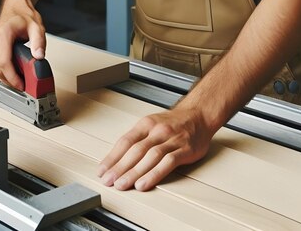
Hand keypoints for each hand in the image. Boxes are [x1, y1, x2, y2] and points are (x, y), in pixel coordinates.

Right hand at [0, 0, 45, 89]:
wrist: (14, 7)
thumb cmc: (23, 15)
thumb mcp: (37, 27)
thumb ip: (39, 42)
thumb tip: (38, 56)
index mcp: (3, 34)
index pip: (4, 62)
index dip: (13, 77)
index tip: (22, 85)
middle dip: (12, 79)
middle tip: (27, 82)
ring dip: (8, 76)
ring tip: (22, 75)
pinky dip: (5, 70)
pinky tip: (15, 69)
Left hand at [97, 105, 214, 190]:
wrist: (198, 116)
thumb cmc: (173, 123)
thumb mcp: (152, 124)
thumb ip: (137, 139)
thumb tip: (117, 158)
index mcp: (146, 124)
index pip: (125, 141)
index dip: (112, 157)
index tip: (102, 170)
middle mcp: (157, 130)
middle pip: (135, 150)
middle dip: (120, 167)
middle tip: (109, 181)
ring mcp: (171, 140)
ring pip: (149, 157)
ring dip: (134, 172)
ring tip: (122, 185)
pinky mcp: (184, 149)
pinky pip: (167, 162)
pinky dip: (154, 174)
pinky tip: (144, 183)